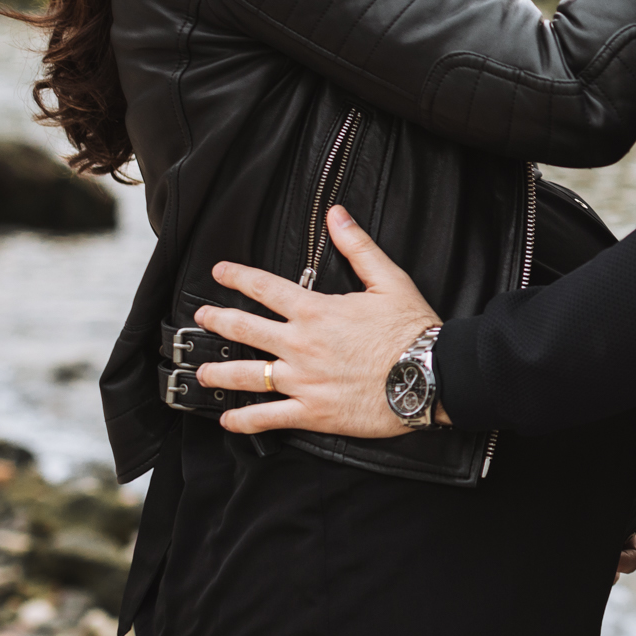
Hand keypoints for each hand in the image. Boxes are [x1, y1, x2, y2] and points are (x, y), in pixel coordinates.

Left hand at [193, 205, 443, 438]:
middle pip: (244, 330)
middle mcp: (302, 345)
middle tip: (203, 318)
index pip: (264, 288)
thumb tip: (337, 215)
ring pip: (247, 376)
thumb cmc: (413, 331)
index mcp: (316, 312)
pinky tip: (229, 419)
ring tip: (203, 371)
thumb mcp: (390, 280)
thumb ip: (358, 247)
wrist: (433, 376)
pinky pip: (269, 418)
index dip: (237, 277)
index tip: (220, 273)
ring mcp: (304, 381)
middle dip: (217, 321)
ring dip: (218, 372)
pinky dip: (244, 420)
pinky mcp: (313, 412)